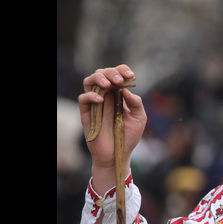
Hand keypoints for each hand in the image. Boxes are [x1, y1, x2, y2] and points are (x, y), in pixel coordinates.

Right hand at [78, 65, 146, 191]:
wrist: (118, 153)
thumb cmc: (129, 135)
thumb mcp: (140, 118)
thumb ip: (136, 103)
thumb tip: (126, 90)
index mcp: (119, 94)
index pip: (117, 74)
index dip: (122, 70)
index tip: (131, 74)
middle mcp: (106, 96)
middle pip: (102, 74)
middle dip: (111, 72)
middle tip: (120, 80)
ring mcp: (95, 104)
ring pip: (89, 81)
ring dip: (98, 78)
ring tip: (109, 85)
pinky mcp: (87, 113)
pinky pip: (83, 99)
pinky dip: (90, 96)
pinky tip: (101, 100)